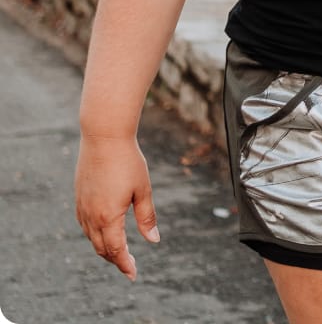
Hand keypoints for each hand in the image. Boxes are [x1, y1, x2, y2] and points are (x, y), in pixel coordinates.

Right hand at [74, 135, 159, 279]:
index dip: (125, 264)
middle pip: (102, 248)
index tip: (133, 274)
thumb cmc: (128, 161)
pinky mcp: (79, 197)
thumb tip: (154, 240)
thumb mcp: (143, 189)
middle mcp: (91, 216)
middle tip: (128, 266)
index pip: (116, 250)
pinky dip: (94, 234)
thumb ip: (146, 217)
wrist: (104, 137)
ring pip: (91, 238)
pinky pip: (84, 224)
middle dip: (115, 259)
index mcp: (108, 217)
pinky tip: (103, 231)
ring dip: (104, 248)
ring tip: (118, 252)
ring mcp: (82, 207)